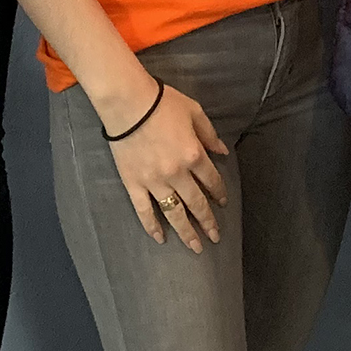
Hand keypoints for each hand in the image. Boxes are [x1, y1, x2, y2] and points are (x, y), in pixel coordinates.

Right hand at [100, 80, 227, 252]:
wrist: (128, 103)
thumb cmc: (163, 103)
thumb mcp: (195, 113)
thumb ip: (209, 135)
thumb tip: (222, 152)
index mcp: (194, 155)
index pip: (211, 180)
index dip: (219, 193)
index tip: (223, 203)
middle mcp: (177, 173)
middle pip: (196, 203)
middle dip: (207, 221)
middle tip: (215, 237)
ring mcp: (154, 182)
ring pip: (174, 213)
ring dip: (186, 231)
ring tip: (195, 247)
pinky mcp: (133, 184)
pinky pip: (144, 211)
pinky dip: (152, 226)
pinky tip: (161, 238)